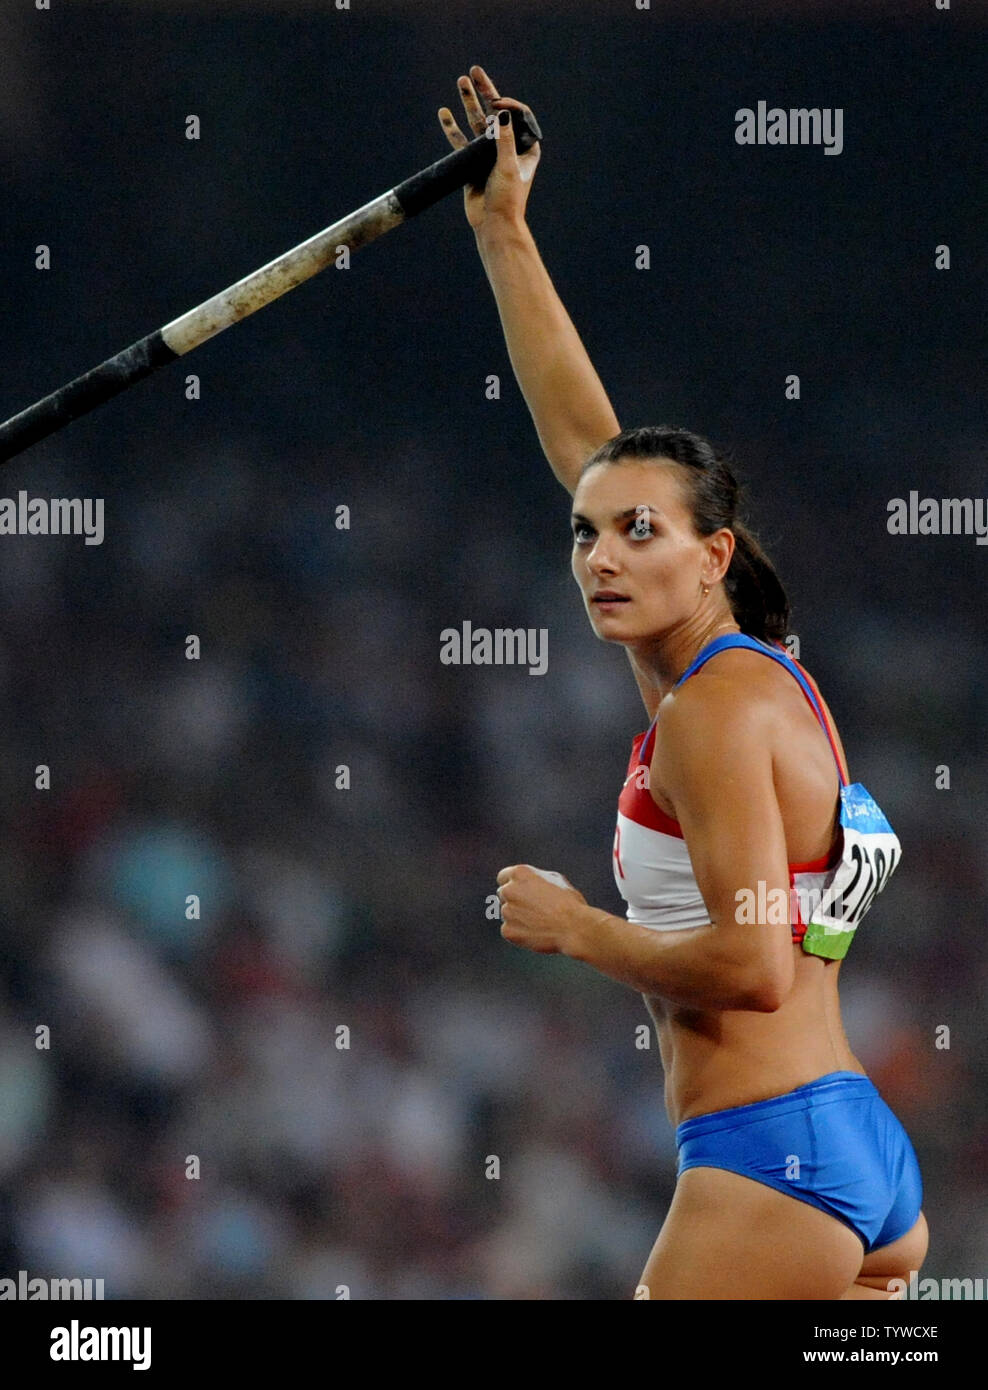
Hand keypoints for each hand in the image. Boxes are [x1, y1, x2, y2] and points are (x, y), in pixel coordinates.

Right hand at [437, 64, 541, 231]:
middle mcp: (507, 147)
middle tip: (474, 71)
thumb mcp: (507, 168)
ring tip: (461, 81)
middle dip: (486, 91)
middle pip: (496, 113)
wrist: (493, 225)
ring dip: (469, 103)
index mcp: (525, 147)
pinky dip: (452, 127)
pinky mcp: (472, 163)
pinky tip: (444, 113)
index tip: (496, 104)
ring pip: (478, 123)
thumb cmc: (507, 200)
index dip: (507, 105)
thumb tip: (501, 113)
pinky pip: (461, 141)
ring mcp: (488, 154)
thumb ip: (503, 140)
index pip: (518, 116)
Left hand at [495, 863, 587, 955]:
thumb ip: (535, 879)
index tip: (518, 892)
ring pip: (507, 914)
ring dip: (518, 917)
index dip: (512, 885)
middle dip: (514, 901)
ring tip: (540, 922)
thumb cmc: (569, 902)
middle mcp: (509, 890)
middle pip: (503, 895)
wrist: (573, 928)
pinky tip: (537, 933)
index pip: (503, 877)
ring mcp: (506, 911)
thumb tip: (528, 883)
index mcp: (520, 873)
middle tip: (533, 909)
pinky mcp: (507, 930)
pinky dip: (519, 933)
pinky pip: (509, 930)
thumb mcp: (555, 880)